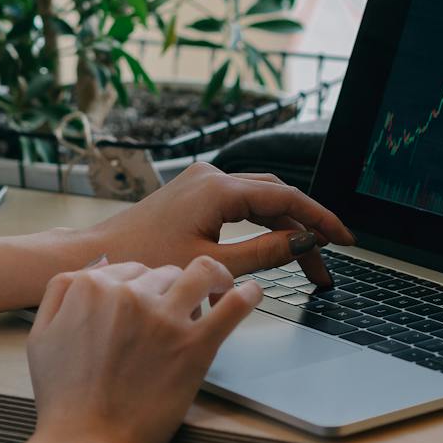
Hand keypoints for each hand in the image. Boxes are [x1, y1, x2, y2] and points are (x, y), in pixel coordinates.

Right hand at [26, 257, 258, 442]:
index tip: (150, 306)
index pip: (131, 268)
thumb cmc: (62, 398)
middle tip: (175, 317)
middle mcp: (128, 294)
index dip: (143, 288)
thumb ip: (61, 291)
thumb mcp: (41, 335)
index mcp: (91, 287)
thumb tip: (98, 265)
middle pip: (164, 272)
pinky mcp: (194, 346)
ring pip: (200, 272)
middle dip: (171, 290)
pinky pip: (233, 305)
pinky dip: (248, 294)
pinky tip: (252, 293)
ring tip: (218, 292)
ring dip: (211, 279)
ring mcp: (164, 318)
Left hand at [80, 162, 354, 285]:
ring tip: (306, 263)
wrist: (98, 257)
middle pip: (276, 198)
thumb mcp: (213, 265)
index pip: (286, 198)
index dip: (320, 220)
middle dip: (305, 230)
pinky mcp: (192, 194)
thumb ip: (263, 252)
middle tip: (326, 265)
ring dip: (283, 228)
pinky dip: (260, 225)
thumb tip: (303, 243)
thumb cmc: (146, 261)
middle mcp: (211, 176)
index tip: (345, 239)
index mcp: (218, 188)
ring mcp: (200, 182)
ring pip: (258, 201)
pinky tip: (273, 247)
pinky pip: (239, 204)